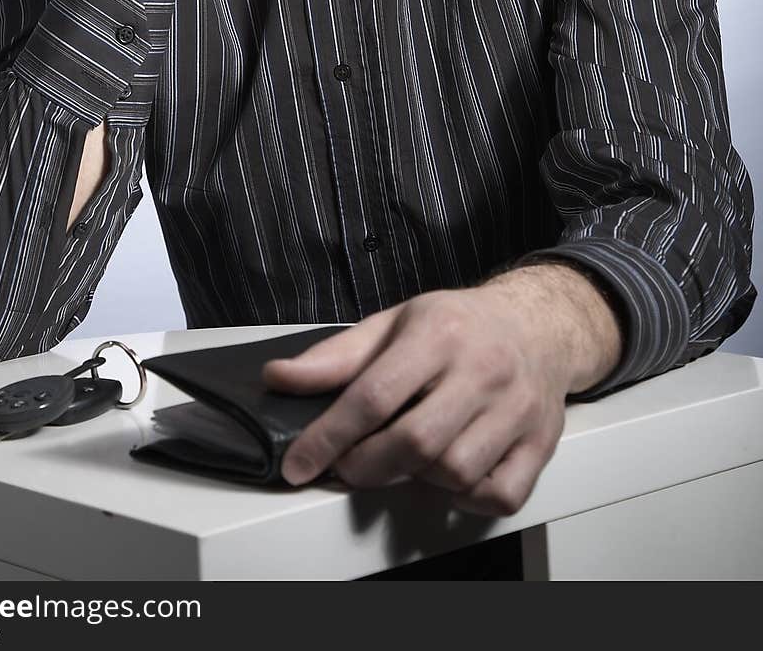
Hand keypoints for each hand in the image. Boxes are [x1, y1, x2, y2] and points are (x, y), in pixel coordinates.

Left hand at [261, 286, 571, 516]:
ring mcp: (516, 408)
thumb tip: (279, 378)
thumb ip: (336, 356)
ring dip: (416, 481)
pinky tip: (449, 475)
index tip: (298, 463)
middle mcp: (482, 370)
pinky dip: (467, 498)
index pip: (374, 395)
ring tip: (402, 461)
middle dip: (367, 467)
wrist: (537, 324)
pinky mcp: (541, 441)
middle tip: (349, 465)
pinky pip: (500, 494)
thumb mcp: (394, 322)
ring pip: (455, 472)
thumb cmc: (457, 325)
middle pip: (415, 443)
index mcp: (439, 333)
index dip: (328, 436)